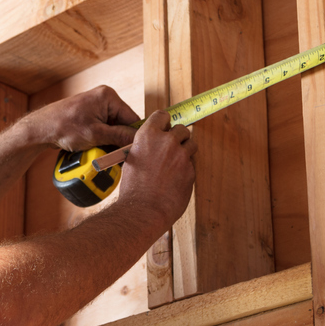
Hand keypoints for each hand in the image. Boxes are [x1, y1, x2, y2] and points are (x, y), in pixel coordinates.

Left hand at [25, 86, 140, 150]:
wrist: (41, 128)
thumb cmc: (64, 127)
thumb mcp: (96, 134)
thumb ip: (120, 136)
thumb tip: (138, 140)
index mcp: (108, 97)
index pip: (132, 118)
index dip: (133, 136)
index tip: (133, 151)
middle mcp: (104, 98)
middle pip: (123, 123)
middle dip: (120, 139)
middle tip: (116, 154)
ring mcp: (96, 106)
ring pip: (114, 127)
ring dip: (110, 140)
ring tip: (103, 149)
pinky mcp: (90, 114)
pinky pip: (104, 127)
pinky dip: (103, 138)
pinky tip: (96, 146)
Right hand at [114, 111, 195, 228]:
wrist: (143, 210)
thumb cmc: (133, 188)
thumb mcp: (132, 159)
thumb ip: (146, 147)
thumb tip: (153, 144)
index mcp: (148, 135)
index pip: (162, 115)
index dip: (164, 123)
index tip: (165, 128)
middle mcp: (167, 141)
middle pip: (181, 129)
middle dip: (178, 137)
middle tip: (171, 149)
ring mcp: (181, 156)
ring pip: (191, 144)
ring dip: (185, 151)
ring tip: (175, 164)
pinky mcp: (191, 170)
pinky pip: (191, 164)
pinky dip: (186, 169)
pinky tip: (175, 179)